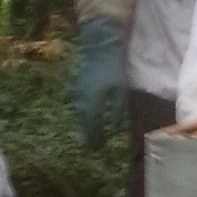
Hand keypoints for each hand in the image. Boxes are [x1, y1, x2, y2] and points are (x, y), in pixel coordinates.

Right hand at [73, 17, 126, 148]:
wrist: (99, 47)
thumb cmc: (112, 68)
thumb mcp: (119, 90)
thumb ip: (116, 110)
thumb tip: (113, 126)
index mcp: (92, 103)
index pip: (91, 126)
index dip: (94, 138)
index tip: (97, 149)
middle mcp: (81, 100)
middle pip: (82, 123)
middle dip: (87, 135)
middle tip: (93, 146)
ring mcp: (77, 93)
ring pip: (78, 115)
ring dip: (83, 126)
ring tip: (89, 135)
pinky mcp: (78, 86)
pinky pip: (78, 107)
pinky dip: (82, 116)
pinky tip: (86, 118)